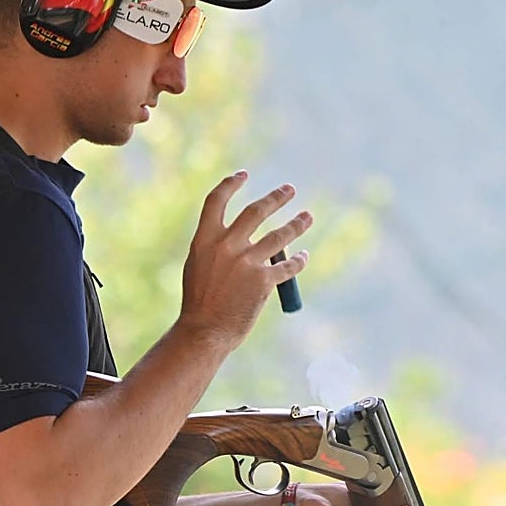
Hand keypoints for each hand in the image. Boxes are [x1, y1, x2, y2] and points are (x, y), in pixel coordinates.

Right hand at [178, 171, 310, 349]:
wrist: (204, 331)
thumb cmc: (200, 302)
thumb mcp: (198, 267)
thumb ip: (215, 248)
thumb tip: (239, 237)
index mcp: (205, 240)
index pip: (217, 201)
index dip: (230, 184)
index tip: (243, 175)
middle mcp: (227, 245)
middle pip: (256, 211)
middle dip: (276, 198)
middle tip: (289, 190)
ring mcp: (247, 262)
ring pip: (280, 236)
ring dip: (297, 224)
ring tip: (307, 216)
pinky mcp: (263, 280)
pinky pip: (288, 266)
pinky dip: (298, 261)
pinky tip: (303, 257)